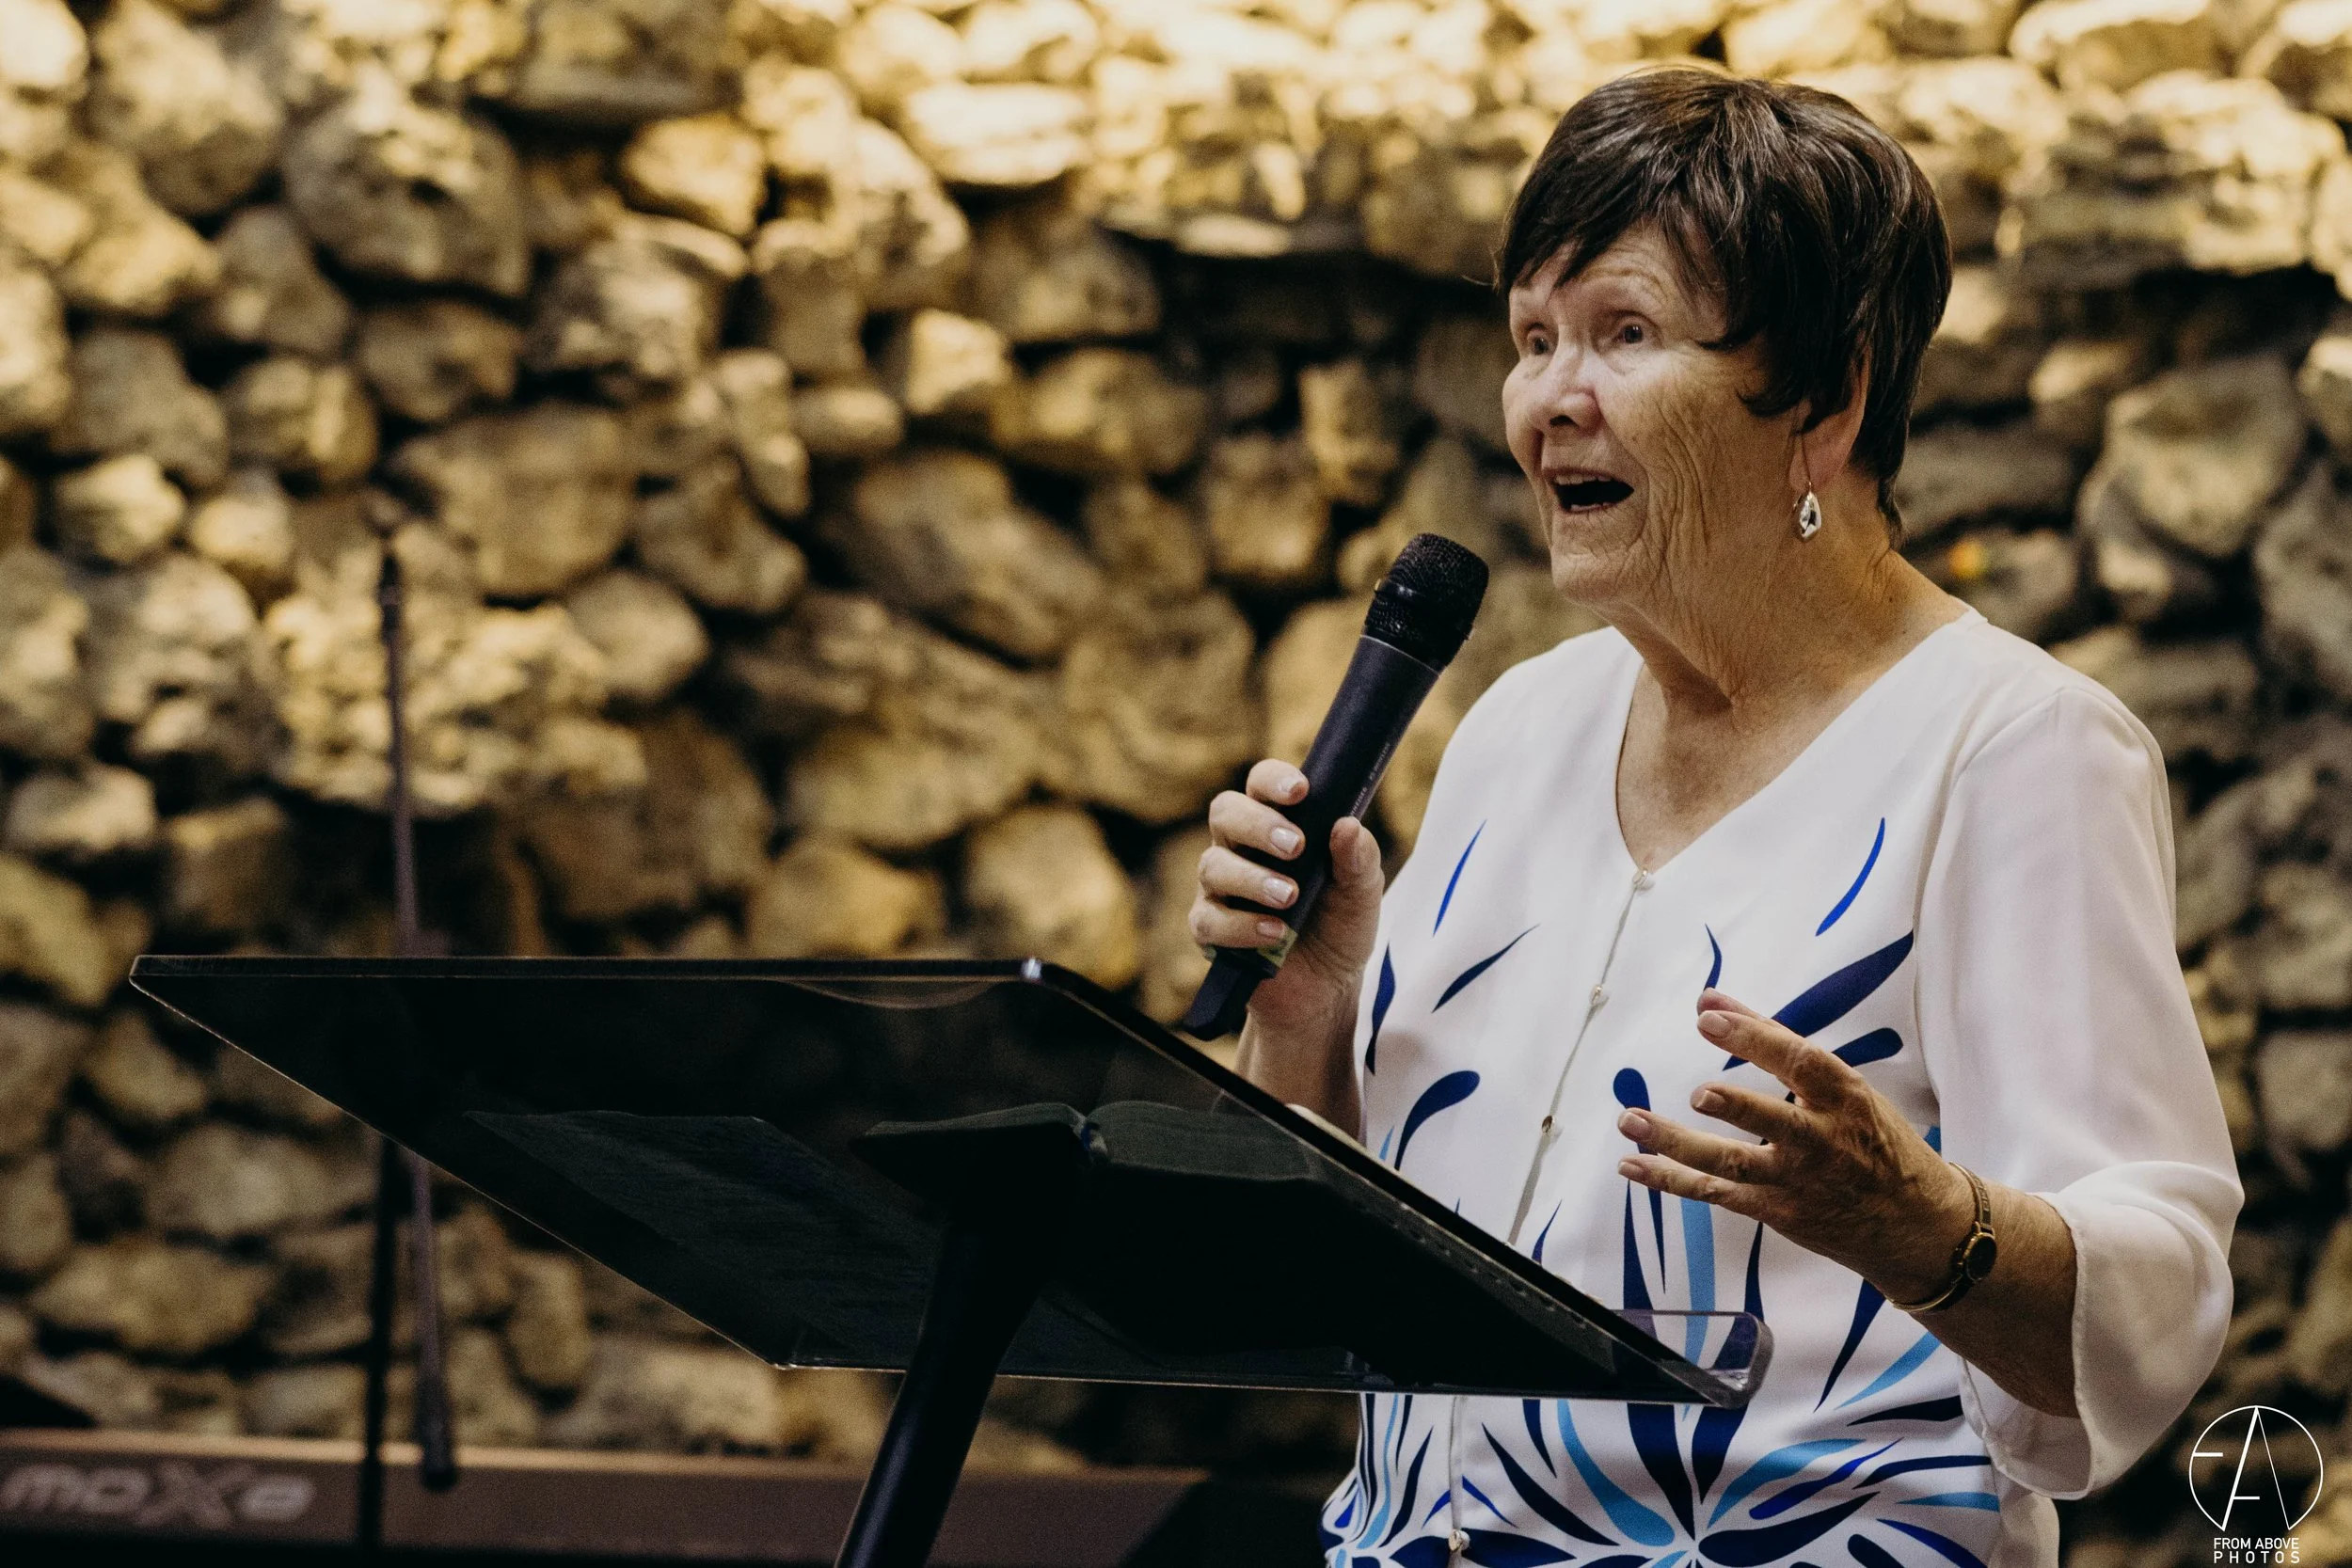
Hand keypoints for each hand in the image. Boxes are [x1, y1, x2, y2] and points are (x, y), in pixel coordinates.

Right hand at [1189, 758, 1384, 1042]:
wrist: (1327, 987)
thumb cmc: (1340, 925)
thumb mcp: (1362, 892)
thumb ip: (1358, 859)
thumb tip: (1346, 825)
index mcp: (1277, 824)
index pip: (1261, 784)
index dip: (1274, 780)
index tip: (1300, 792)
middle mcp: (1240, 848)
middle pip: (1225, 812)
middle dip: (1258, 825)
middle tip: (1294, 846)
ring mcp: (1220, 888)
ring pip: (1213, 865)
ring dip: (1253, 879)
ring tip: (1289, 898)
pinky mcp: (1211, 929)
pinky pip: (1209, 920)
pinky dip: (1242, 925)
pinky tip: (1275, 933)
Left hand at [1614, 988, 1976, 1304]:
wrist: (1915, 1224)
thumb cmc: (1875, 1141)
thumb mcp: (1847, 1089)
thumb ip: (1776, 1043)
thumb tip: (1710, 1000)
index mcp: (1847, 1098)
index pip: (1800, 1061)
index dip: (1753, 1038)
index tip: (1709, 1014)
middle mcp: (1823, 1141)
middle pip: (1771, 1121)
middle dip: (1733, 1106)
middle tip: (1697, 1092)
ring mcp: (1797, 1180)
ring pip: (1731, 1163)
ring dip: (1675, 1144)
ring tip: (1631, 1119)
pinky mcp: (1776, 1211)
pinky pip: (1714, 1194)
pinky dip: (1670, 1179)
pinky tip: (1632, 1163)